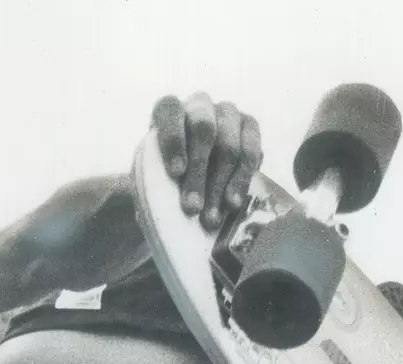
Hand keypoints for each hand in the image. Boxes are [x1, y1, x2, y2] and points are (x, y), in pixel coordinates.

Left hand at [151, 92, 263, 229]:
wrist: (193, 186)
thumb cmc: (164, 183)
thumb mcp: (150, 181)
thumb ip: (153, 184)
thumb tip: (165, 206)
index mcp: (169, 111)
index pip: (171, 111)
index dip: (173, 140)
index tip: (176, 173)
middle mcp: (200, 106)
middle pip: (204, 129)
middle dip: (198, 172)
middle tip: (192, 208)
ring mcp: (228, 114)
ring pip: (229, 145)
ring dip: (220, 185)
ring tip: (211, 219)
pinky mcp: (250, 128)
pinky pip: (252, 150)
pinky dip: (242, 180)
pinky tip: (232, 205)